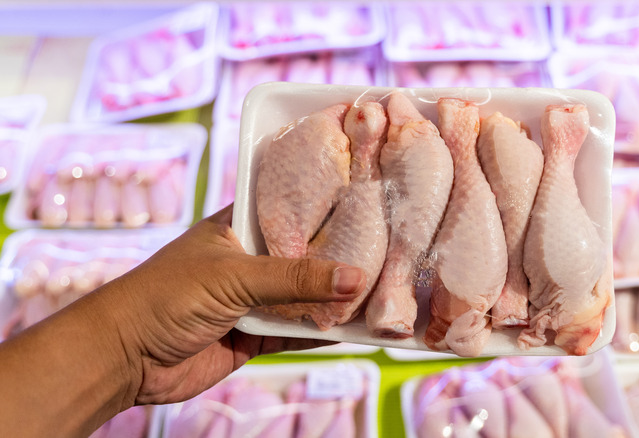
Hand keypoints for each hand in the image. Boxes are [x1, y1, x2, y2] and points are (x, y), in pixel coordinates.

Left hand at [100, 204, 365, 405]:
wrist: (125, 357)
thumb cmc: (167, 296)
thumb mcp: (235, 276)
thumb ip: (294, 278)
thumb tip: (353, 277)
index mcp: (238, 228)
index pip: (289, 212)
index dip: (325, 209)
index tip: (367, 205)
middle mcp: (248, 261)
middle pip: (302, 258)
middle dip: (336, 260)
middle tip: (384, 253)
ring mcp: (251, 299)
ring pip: (302, 297)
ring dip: (332, 300)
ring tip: (376, 293)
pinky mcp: (251, 335)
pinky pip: (294, 332)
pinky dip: (319, 333)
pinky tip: (350, 329)